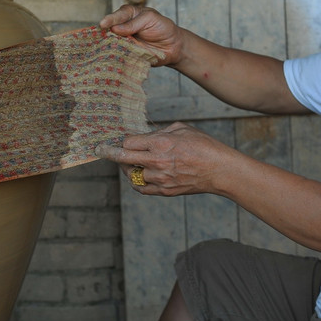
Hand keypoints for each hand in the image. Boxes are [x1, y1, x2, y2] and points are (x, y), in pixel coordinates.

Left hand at [95, 122, 235, 195]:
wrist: (220, 170)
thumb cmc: (204, 146)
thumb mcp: (181, 129)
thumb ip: (159, 132)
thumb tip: (144, 136)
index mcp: (161, 143)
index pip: (129, 142)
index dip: (123, 139)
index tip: (118, 139)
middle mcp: (157, 161)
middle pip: (123, 158)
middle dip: (108, 152)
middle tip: (100, 149)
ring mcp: (160, 178)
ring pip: (132, 174)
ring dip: (128, 167)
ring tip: (129, 161)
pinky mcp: (165, 191)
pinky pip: (141, 188)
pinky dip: (136, 181)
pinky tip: (137, 175)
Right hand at [99, 5, 182, 66]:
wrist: (173, 46)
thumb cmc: (163, 28)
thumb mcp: (151, 19)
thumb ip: (134, 23)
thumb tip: (115, 29)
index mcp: (129, 14)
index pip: (118, 15)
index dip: (110, 19)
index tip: (104, 24)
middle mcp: (123, 27)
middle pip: (109, 29)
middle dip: (104, 33)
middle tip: (99, 36)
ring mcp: (123, 41)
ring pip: (111, 43)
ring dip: (107, 45)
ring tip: (102, 47)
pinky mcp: (126, 54)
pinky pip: (118, 55)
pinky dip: (113, 56)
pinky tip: (109, 57)